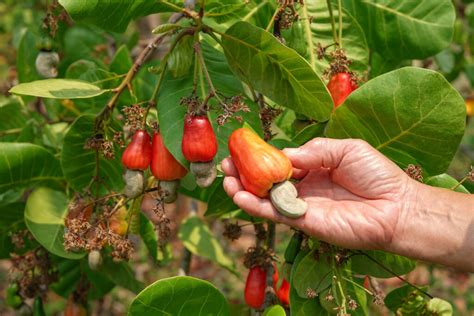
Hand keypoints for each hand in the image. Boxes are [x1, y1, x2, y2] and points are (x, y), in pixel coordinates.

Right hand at [223, 138, 412, 250]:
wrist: (396, 207)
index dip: (260, 155)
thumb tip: (283, 153)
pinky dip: (255, 207)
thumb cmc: (375, 174)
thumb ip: (313, 150)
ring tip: (225, 180)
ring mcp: (302, 205)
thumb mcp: (344, 149)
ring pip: (266, 198)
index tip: (241, 148)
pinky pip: (275, 214)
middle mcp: (304, 186)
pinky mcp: (303, 222)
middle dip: (245, 172)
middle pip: (267, 180)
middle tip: (225, 164)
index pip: (280, 160)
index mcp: (313, 167)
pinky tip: (239, 196)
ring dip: (243, 190)